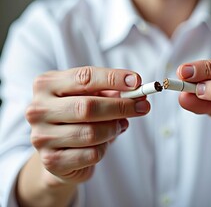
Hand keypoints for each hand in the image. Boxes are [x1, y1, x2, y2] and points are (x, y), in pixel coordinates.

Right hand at [25, 66, 149, 186]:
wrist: (58, 151)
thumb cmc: (76, 116)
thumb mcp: (90, 97)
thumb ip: (111, 92)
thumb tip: (138, 94)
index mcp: (46, 84)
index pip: (84, 77)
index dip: (113, 78)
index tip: (137, 81)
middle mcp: (38, 109)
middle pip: (88, 107)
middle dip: (121, 106)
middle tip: (143, 106)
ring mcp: (42, 136)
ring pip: (92, 133)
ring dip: (114, 129)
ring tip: (120, 125)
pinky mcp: (51, 160)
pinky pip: (92, 154)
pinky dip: (105, 147)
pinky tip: (104, 143)